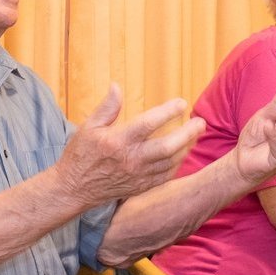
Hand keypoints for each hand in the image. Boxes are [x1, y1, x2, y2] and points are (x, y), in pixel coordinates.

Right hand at [57, 85, 201, 206]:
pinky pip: (167, 175)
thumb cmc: (81, 154)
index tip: (181, 103)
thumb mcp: (89, 127)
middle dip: (188, 133)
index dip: (167, 112)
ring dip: (187, 147)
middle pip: (168, 146)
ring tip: (196, 133)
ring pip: (171, 161)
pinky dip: (178, 162)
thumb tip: (116, 86)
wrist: (74, 188)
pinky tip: (184, 151)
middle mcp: (131, 159)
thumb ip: (107, 108)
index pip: (148, 123)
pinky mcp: (142, 186)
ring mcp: (138, 175)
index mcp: (118, 141)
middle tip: (200, 122)